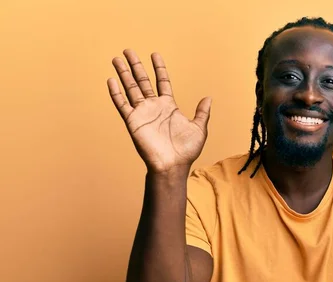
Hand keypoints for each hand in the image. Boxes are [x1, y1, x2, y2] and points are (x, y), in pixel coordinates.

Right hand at [108, 49, 210, 173]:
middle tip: (128, 51)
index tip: (155, 55)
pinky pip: (122, 104)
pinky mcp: (133, 122)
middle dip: (136, 66)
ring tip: (116, 59)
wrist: (172, 165)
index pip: (162, 82)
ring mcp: (142, 113)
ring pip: (130, 89)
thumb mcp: (199, 129)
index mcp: (169, 107)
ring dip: (123, 74)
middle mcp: (154, 107)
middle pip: (142, 81)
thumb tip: (208, 98)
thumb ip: (202, 113)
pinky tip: (111, 80)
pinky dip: (116, 93)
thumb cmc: (186, 151)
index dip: (159, 69)